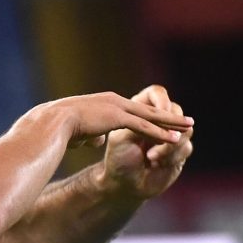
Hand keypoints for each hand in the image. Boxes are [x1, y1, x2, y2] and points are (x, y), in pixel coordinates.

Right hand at [44, 90, 192, 149]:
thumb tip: (97, 141)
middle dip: (168, 115)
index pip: (134, 110)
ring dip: (172, 123)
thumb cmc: (60, 129)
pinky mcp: (118, 118)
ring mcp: (118, 109)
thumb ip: (91, 135)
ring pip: (151, 117)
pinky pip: (144, 127)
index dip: (150, 116)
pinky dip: (161, 133)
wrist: (52, 122)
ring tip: (189, 127)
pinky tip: (175, 139)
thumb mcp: (79, 132)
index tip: (163, 119)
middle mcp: (116, 102)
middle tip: (186, 119)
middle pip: (148, 109)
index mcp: (107, 103)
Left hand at [99, 85, 194, 199]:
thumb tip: (166, 114)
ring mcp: (172, 136)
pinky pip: (186, 148)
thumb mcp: (123, 137)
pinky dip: (171, 157)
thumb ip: (142, 123)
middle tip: (154, 142)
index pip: (157, 94)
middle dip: (166, 129)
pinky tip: (156, 165)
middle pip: (176, 111)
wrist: (123, 185)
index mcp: (141, 111)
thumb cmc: (118, 159)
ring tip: (151, 157)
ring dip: (168, 146)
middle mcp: (159, 121)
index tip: (161, 111)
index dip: (161, 100)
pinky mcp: (180, 152)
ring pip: (186, 131)